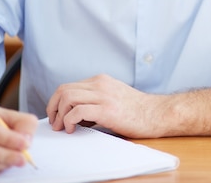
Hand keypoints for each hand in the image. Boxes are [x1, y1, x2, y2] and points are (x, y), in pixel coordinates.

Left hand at [46, 74, 161, 137]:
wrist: (157, 113)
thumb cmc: (137, 110)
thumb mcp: (113, 96)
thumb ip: (95, 99)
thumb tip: (74, 114)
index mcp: (101, 80)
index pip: (68, 86)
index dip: (56, 102)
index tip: (56, 116)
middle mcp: (100, 84)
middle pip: (63, 90)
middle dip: (53, 108)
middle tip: (55, 123)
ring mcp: (104, 96)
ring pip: (67, 98)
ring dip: (60, 115)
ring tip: (64, 128)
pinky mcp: (107, 110)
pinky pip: (78, 111)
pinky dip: (70, 121)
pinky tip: (74, 129)